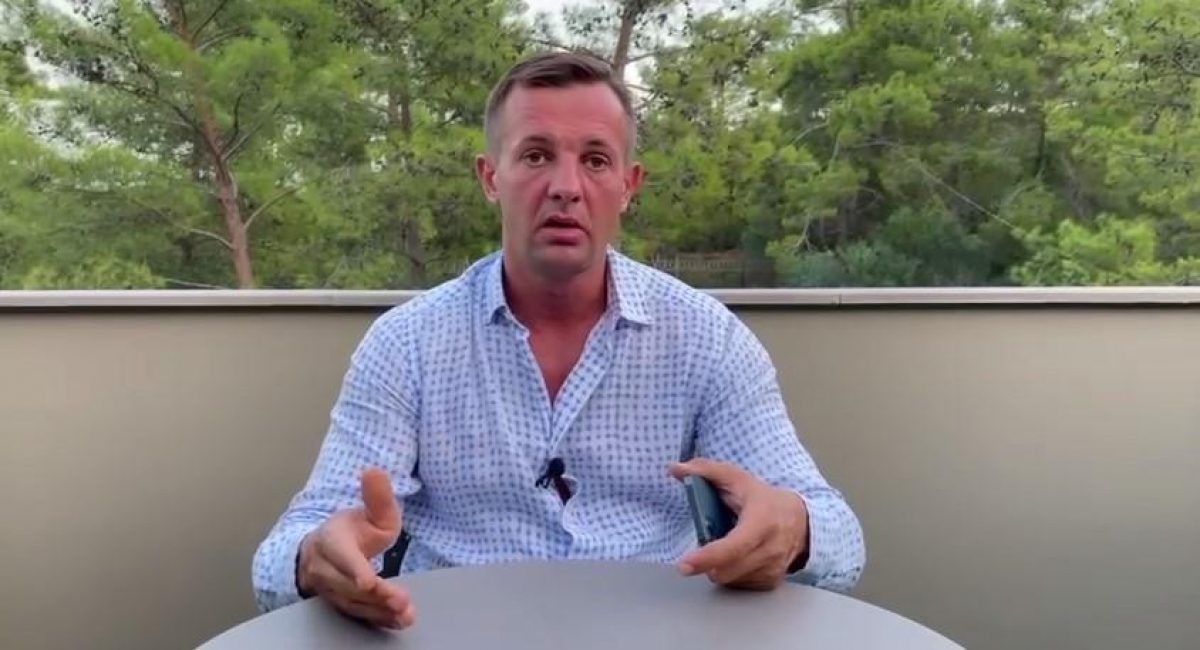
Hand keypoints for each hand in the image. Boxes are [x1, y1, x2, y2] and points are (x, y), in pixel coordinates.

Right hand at [297, 468, 415, 628]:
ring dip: (379, 611)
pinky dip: (377, 620)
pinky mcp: (338, 605)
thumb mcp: (370, 511)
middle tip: (401, 601)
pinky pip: (356, 616)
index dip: (354, 569)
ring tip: (404, 614)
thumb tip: (374, 471)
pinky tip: (398, 621)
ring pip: (352, 604)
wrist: (325, 551)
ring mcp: (328, 590)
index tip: (368, 580)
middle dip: (375, 596)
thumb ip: (377, 496)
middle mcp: (324, 568)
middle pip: (348, 586)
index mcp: (331, 541)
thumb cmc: (352, 531)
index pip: (341, 556)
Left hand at [670, 458, 808, 590]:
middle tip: (711, 538)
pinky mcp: (772, 582)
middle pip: (727, 570)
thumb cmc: (764, 499)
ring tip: (729, 545)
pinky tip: (738, 557)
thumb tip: (676, 469)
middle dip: (707, 560)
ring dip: (719, 567)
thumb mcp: (737, 478)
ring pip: (730, 579)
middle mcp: (772, 548)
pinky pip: (739, 586)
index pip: (735, 545)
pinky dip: (731, 573)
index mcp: (763, 521)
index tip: (685, 564)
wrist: (800, 520)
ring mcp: (774, 568)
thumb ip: (705, 470)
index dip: (709, 556)